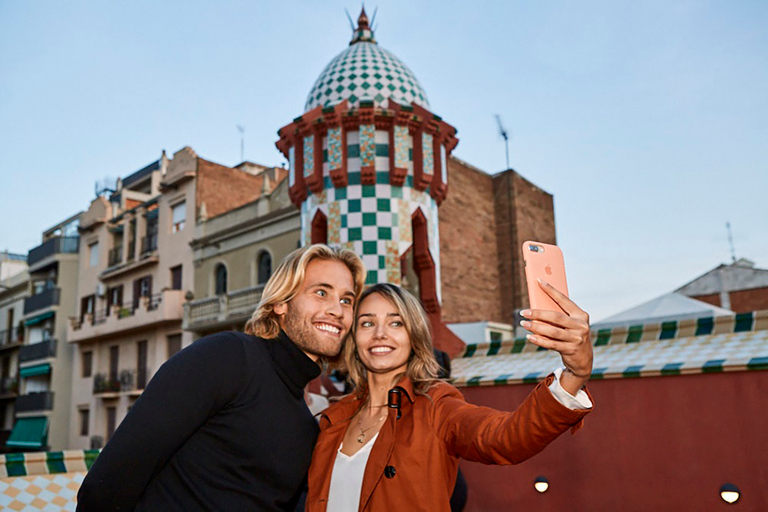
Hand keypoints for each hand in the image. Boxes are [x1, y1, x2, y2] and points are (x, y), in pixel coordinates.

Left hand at [520, 279, 592, 395]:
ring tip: (524, 324)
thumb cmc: (572, 336)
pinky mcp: (571, 350)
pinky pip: (551, 344)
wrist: (583, 359)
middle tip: (523, 312)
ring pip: (552, 331)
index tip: (538, 281)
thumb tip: (536, 307)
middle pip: (556, 317)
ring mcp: (577, 339)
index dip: (551, 290)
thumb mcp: (570, 324)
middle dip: (538, 313)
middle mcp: (581, 326)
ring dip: (536, 327)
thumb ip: (559, 316)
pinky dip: (539, 340)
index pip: (564, 300)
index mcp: (581, 315)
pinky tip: (529, 337)